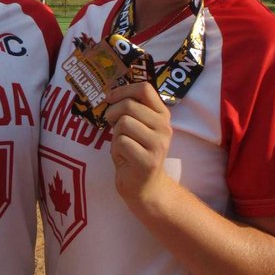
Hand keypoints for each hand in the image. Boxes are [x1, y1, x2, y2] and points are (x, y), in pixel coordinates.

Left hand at [104, 81, 173, 206]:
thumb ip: (130, 110)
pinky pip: (121, 142)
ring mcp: (158, 144)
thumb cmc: (134, 152)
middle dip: (112, 113)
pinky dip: (116, 149)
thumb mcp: (136, 126)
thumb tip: (110, 94)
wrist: (144, 186)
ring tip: (122, 145)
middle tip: (110, 124)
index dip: (123, 90)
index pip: (145, 88)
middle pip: (130, 105)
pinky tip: (124, 158)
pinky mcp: (148, 160)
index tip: (110, 98)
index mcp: (162, 114)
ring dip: (115, 134)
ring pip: (124, 123)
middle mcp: (164, 127)